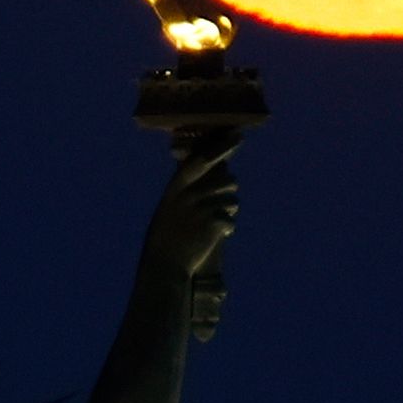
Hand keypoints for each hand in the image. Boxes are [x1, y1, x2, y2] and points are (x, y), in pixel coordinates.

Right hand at [145, 133, 242, 253]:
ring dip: (229, 210)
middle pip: (226, 179)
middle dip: (229, 190)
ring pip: (232, 199)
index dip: (221, 147)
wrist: (165, 266)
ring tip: (217, 223)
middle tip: (223, 203)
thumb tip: (206, 176)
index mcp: (176, 187)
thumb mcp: (168, 209)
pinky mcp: (213, 224)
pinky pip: (231, 220)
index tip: (237, 136)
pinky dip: (228, 229)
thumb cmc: (166, 239)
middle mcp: (189, 194)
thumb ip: (185, 192)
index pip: (202, 160)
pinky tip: (218, 237)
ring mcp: (201, 208)